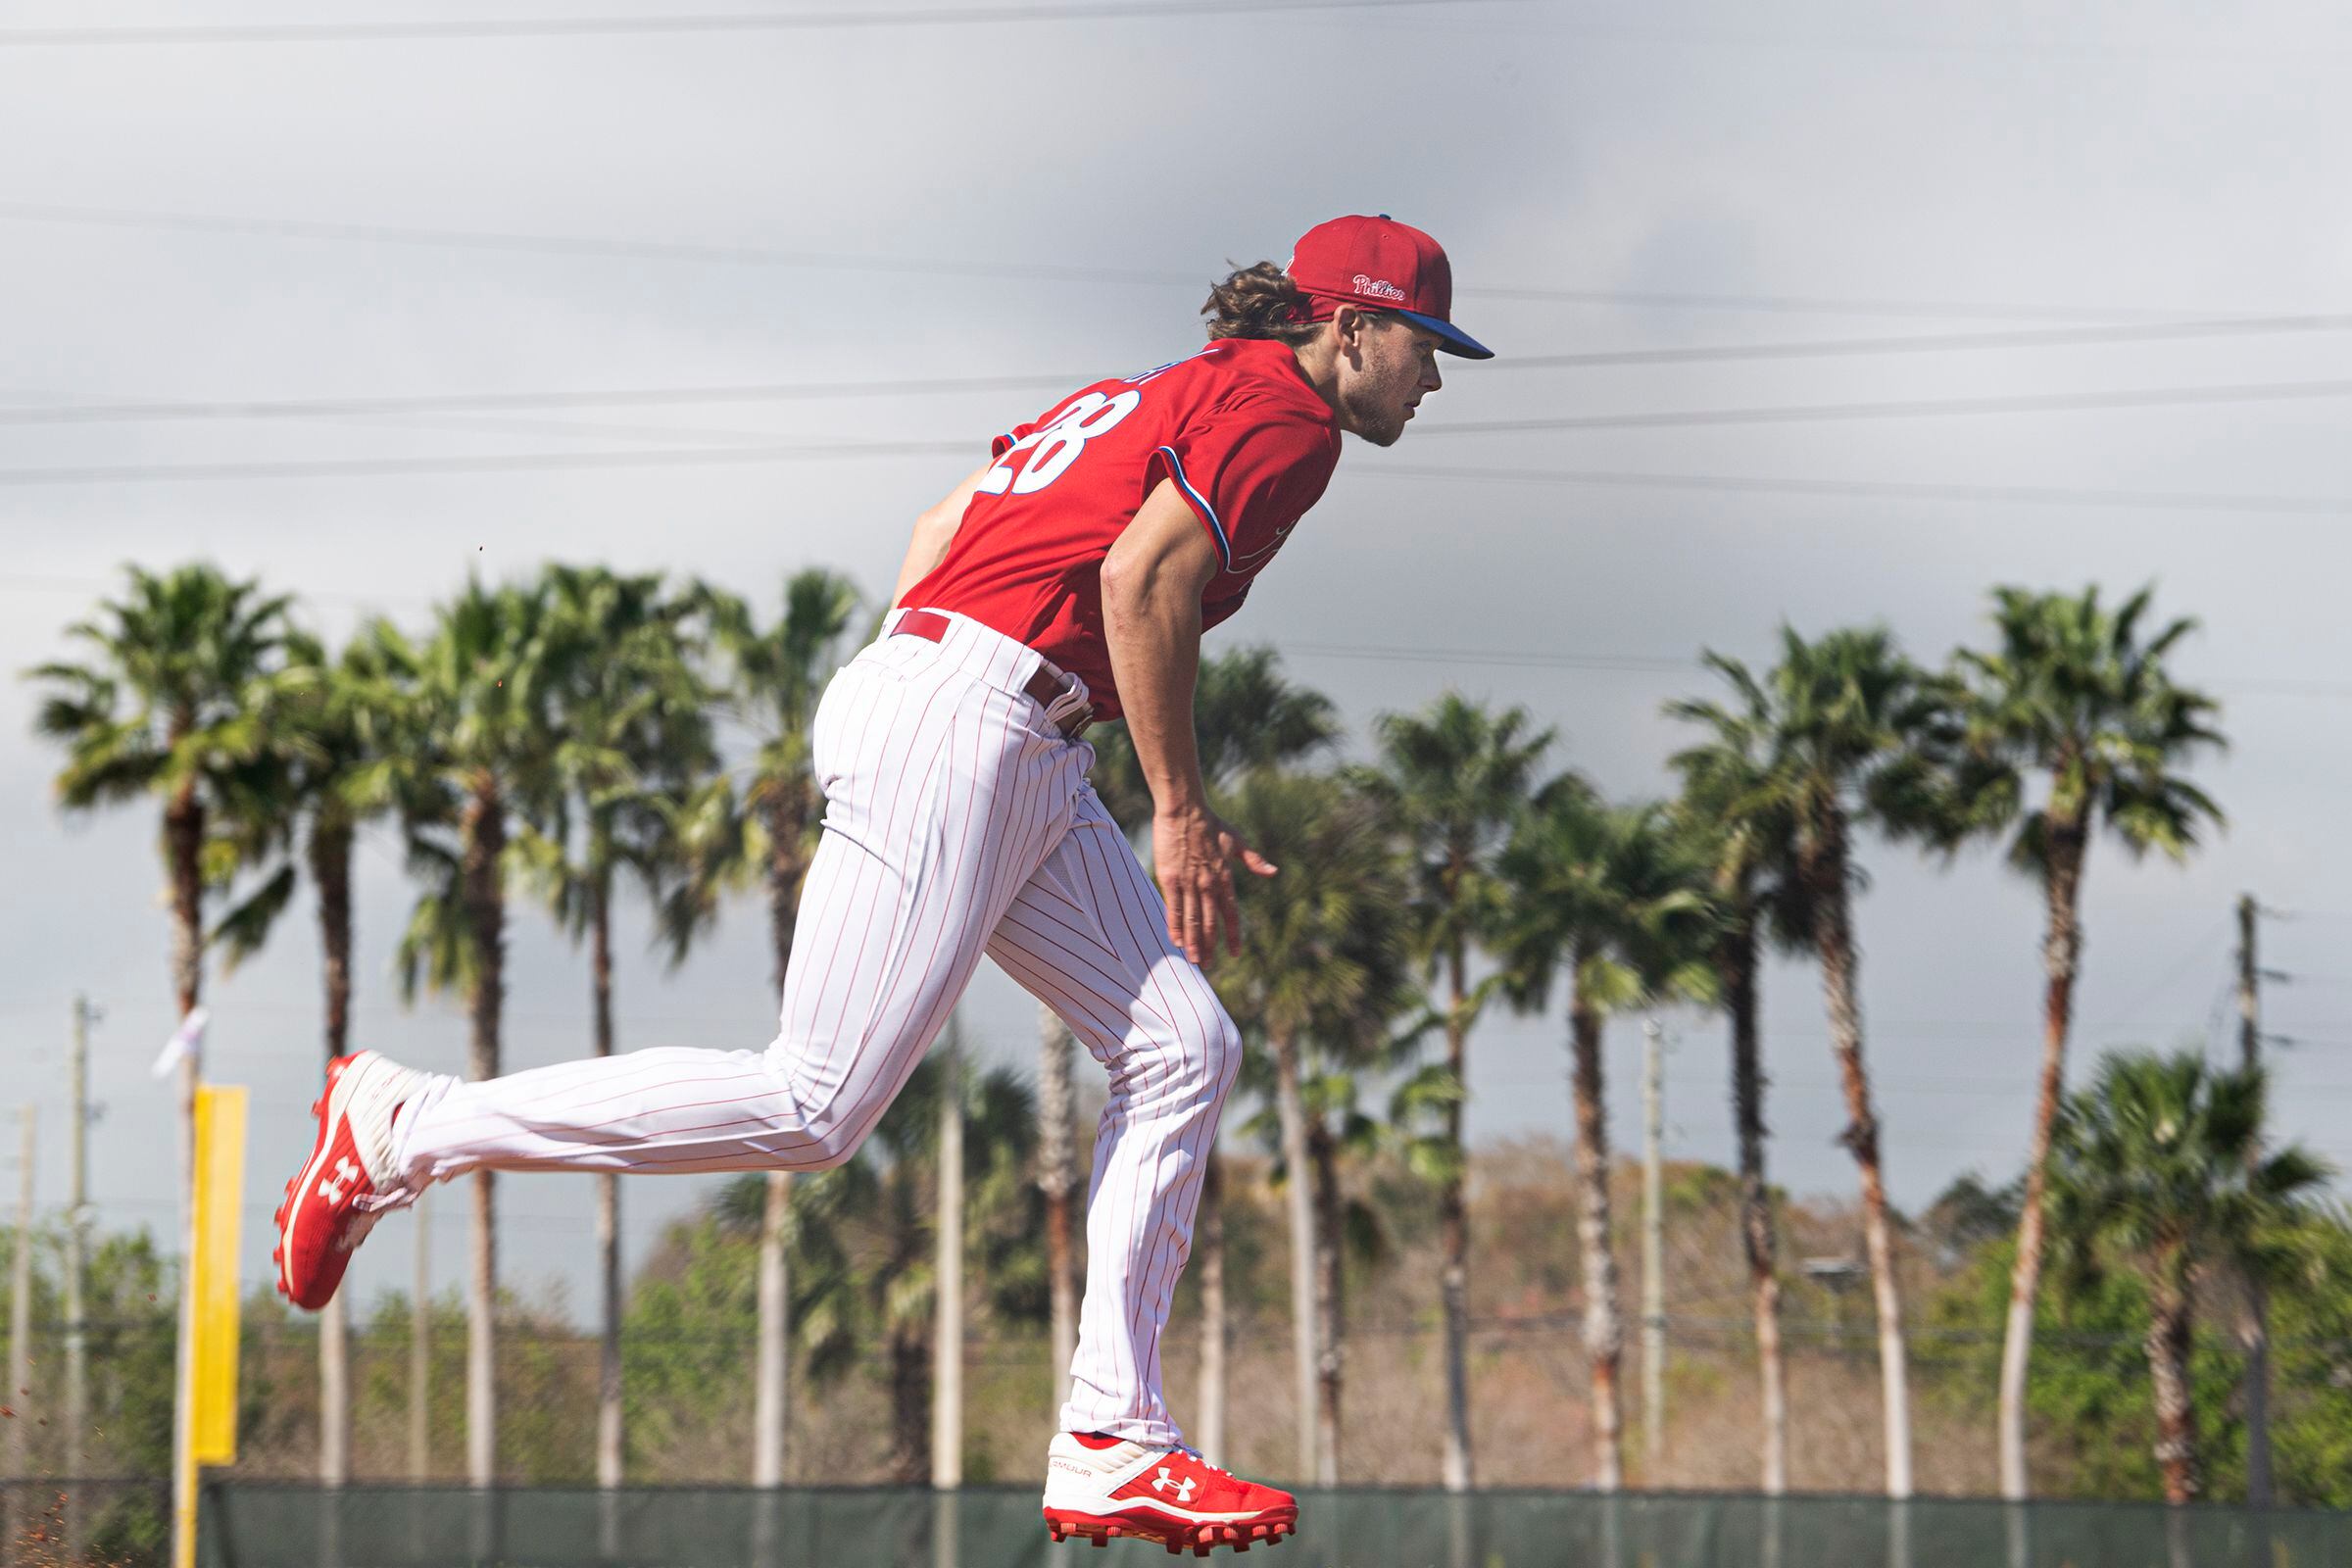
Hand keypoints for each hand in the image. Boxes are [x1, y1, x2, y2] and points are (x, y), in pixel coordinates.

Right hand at [1151, 805, 1277, 965]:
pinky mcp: (1171, 880)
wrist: (1184, 810)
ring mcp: (1189, 883)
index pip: (1231, 913)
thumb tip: (1274, 872)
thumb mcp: (1237, 841)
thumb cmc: (1210, 823)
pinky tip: (1177, 941)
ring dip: (1195, 942)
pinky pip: (1174, 908)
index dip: (1233, 935)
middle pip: (1211, 922)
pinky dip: (1176, 926)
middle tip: (1209, 965)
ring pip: (1193, 920)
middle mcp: (1209, 885)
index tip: (1235, 953)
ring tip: (1195, 960)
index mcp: (1226, 877)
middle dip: (1211, 946)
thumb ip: (1254, 860)